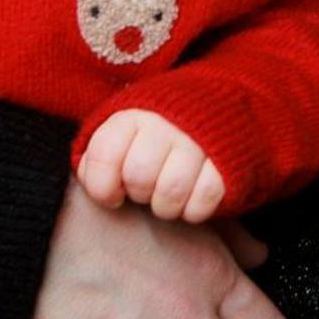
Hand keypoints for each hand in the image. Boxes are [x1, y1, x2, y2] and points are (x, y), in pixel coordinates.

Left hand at [78, 109, 227, 221]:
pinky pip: (205, 199)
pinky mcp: (228, 161)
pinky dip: (194, 210)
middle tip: (147, 189)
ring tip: (168, 196)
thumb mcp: (124, 133)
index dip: (101, 186)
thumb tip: (90, 182)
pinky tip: (191, 200)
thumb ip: (100, 153)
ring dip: (166, 206)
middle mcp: (167, 123)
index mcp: (134, 114)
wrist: (218, 109)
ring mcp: (200, 141)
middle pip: (139, 176)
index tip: (112, 194)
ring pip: (171, 191)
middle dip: (139, 193)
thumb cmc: (156, 134)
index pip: (104, 154)